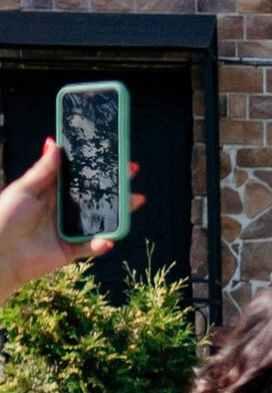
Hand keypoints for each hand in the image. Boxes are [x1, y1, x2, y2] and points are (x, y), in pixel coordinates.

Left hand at [0, 140, 139, 305]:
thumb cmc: (3, 217)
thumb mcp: (23, 189)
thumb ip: (43, 170)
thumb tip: (55, 143)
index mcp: (52, 190)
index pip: (78, 175)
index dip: (95, 165)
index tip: (113, 153)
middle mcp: (63, 208)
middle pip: (94, 195)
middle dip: (115, 184)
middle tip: (132, 171)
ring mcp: (69, 228)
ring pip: (100, 218)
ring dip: (119, 211)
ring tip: (136, 200)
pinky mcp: (70, 249)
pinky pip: (91, 246)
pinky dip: (101, 244)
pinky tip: (108, 239)